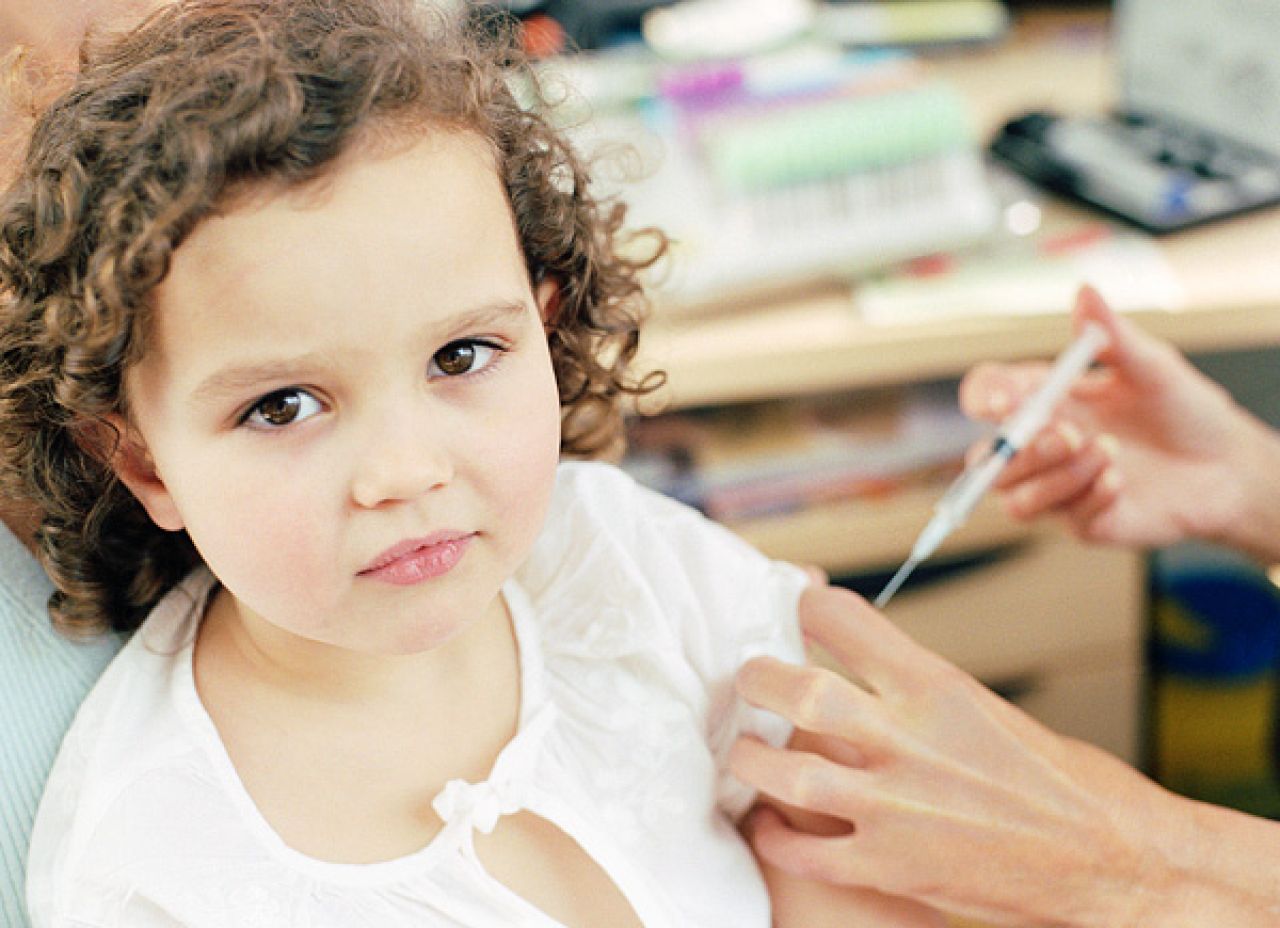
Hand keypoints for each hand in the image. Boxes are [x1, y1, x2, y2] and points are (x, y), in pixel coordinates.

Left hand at [731, 585, 1176, 926]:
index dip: (804, 608)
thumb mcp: (989, 711)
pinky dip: (775, 836)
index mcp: (940, 690)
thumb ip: (920, 693)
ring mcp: (897, 809)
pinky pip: (804, 851)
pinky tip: (770, 824)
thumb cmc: (1067, 785)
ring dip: (752, 760)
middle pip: (799, 692)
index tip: (789, 609)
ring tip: (747, 752)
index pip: (846, 621)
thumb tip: (864, 673)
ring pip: (785, 774)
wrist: (1116, 864)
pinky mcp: (892, 868)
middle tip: (747, 679)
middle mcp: (911, 742)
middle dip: (757, 680)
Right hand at [959, 286, 1270, 552]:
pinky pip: (1064, 519)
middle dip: (1020, 449)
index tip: (1004, 399)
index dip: (984, 396)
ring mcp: (1059, 486)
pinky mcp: (1084, 521)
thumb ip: (1112, 334)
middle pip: (989, 458)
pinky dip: (1090, 497)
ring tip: (1110, 453)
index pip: (988, 394)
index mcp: (1046, 399)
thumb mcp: (1152, 365)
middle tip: (1068, 434)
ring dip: (1056, 476)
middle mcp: (1043, 446)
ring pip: (1016, 498)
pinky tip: (1121, 481)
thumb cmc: (1185, 410)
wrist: (1229, 465)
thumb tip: (1085, 292)